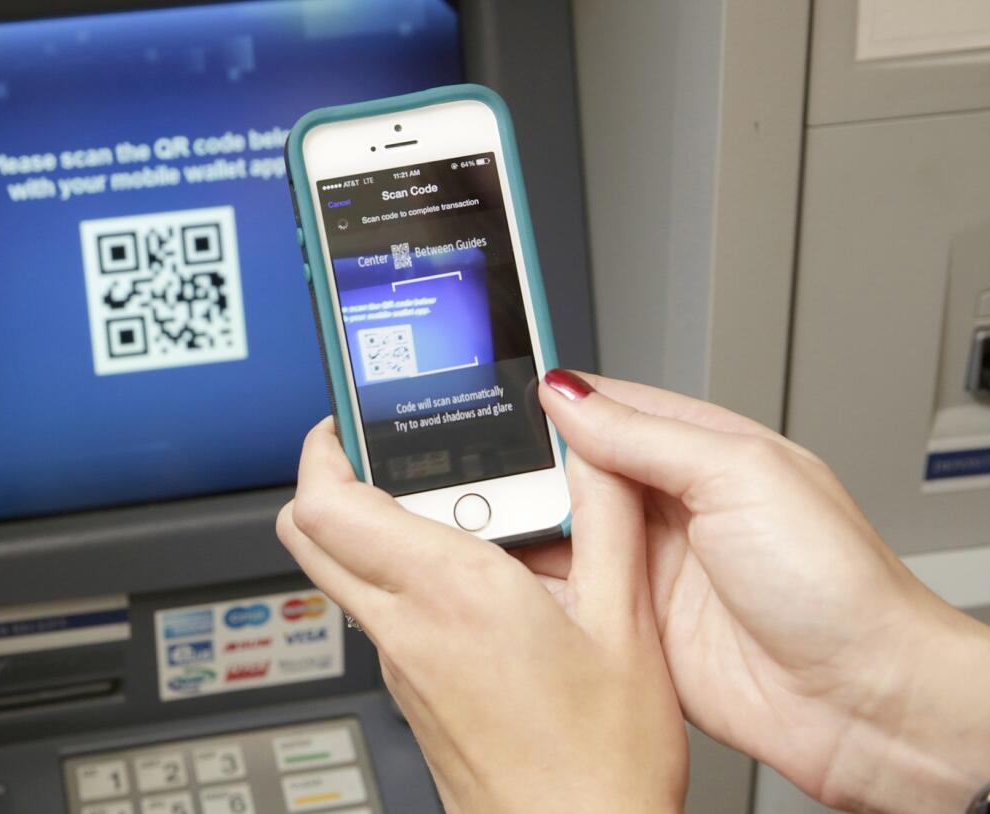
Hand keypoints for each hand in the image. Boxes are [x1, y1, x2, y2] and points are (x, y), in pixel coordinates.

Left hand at [276, 418, 687, 813]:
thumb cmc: (600, 766)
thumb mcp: (626, 625)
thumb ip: (607, 519)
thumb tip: (594, 447)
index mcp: (451, 593)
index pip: (327, 503)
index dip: (322, 446)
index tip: (349, 417)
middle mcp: (406, 626)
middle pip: (308, 533)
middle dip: (326, 477)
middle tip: (379, 450)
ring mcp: (398, 663)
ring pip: (339, 571)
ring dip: (366, 524)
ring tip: (446, 503)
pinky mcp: (409, 689)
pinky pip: (375, 610)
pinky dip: (396, 574)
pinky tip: (468, 571)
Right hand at [518, 370, 989, 813]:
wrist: (860, 701)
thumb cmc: (835, 585)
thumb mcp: (740, 477)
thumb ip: (646, 436)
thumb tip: (570, 395)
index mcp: (704, 451)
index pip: (612, 409)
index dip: (556, 404)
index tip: (496, 402)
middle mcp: (673, 506)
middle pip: (577, 471)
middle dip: (531, 470)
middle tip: (480, 472)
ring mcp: (653, 567)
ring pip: (567, 532)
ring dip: (528, 526)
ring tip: (481, 519)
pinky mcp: (636, 626)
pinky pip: (571, 596)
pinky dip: (536, 588)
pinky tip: (505, 577)